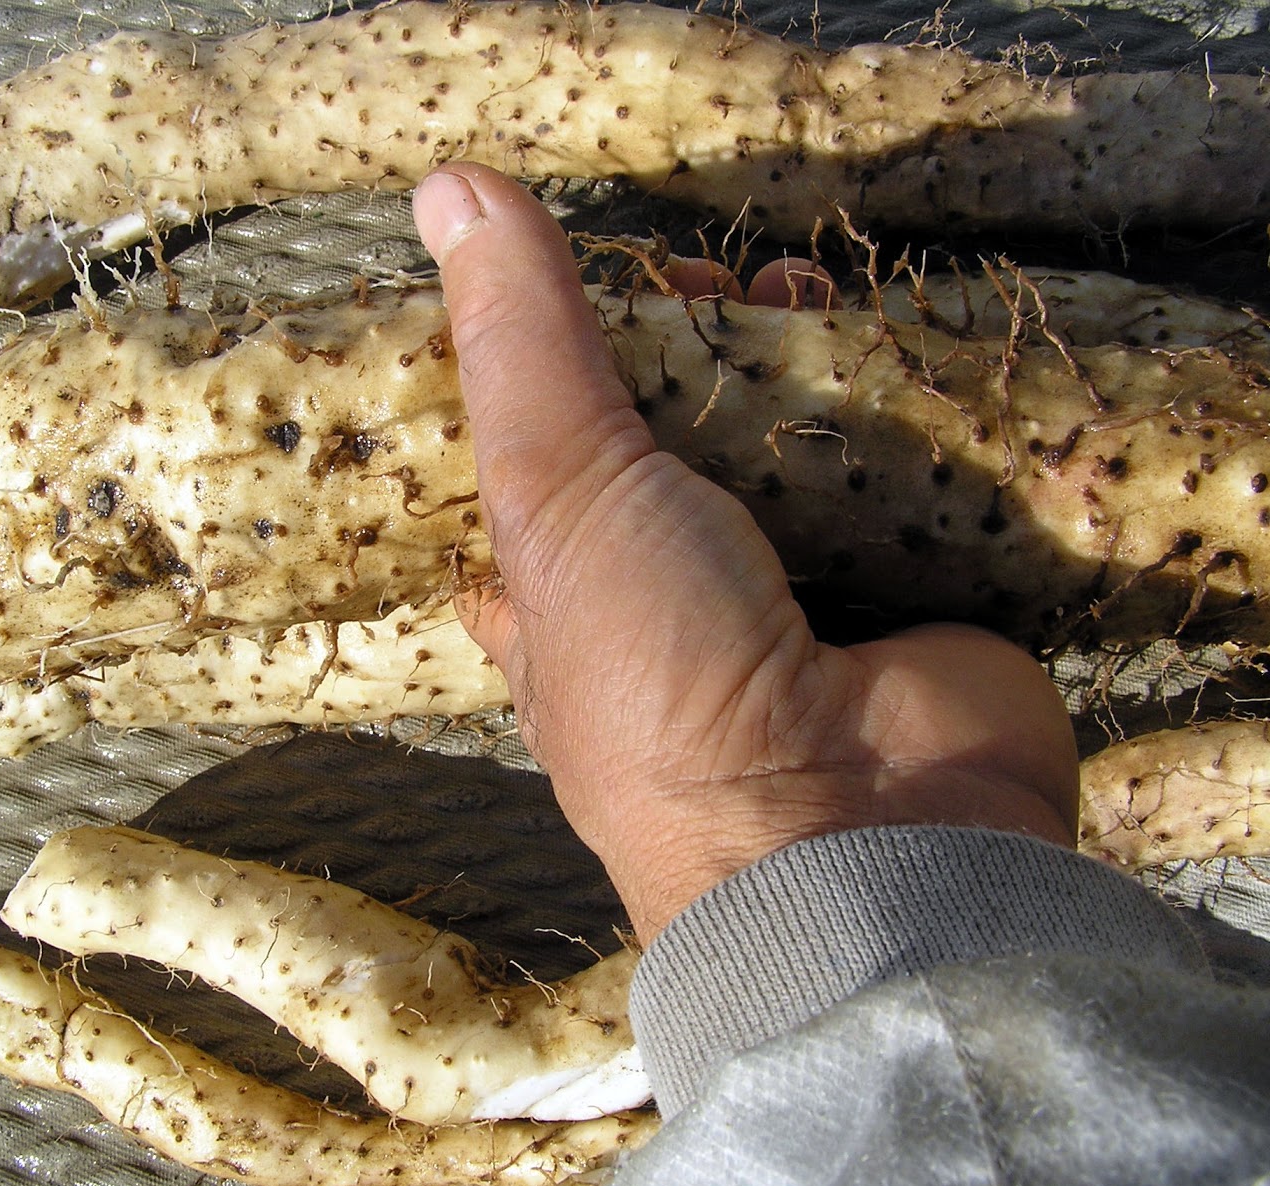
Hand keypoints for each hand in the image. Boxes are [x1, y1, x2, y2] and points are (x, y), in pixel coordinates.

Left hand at [412, 164, 1079, 941]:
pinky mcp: (902, 600)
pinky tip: (881, 345)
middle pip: (672, 443)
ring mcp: (791, 606)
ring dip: (794, 364)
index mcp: (562, 602)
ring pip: (784, 452)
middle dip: (691, 348)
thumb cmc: (663, 678)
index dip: (556, 369)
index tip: (583, 283)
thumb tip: (446, 187)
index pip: (541, 468)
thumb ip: (524, 346)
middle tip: (711, 277)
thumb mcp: (562, 496)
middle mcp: (670, 606)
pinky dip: (893, 411)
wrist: (856, 836)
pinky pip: (894, 479)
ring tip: (798, 288)